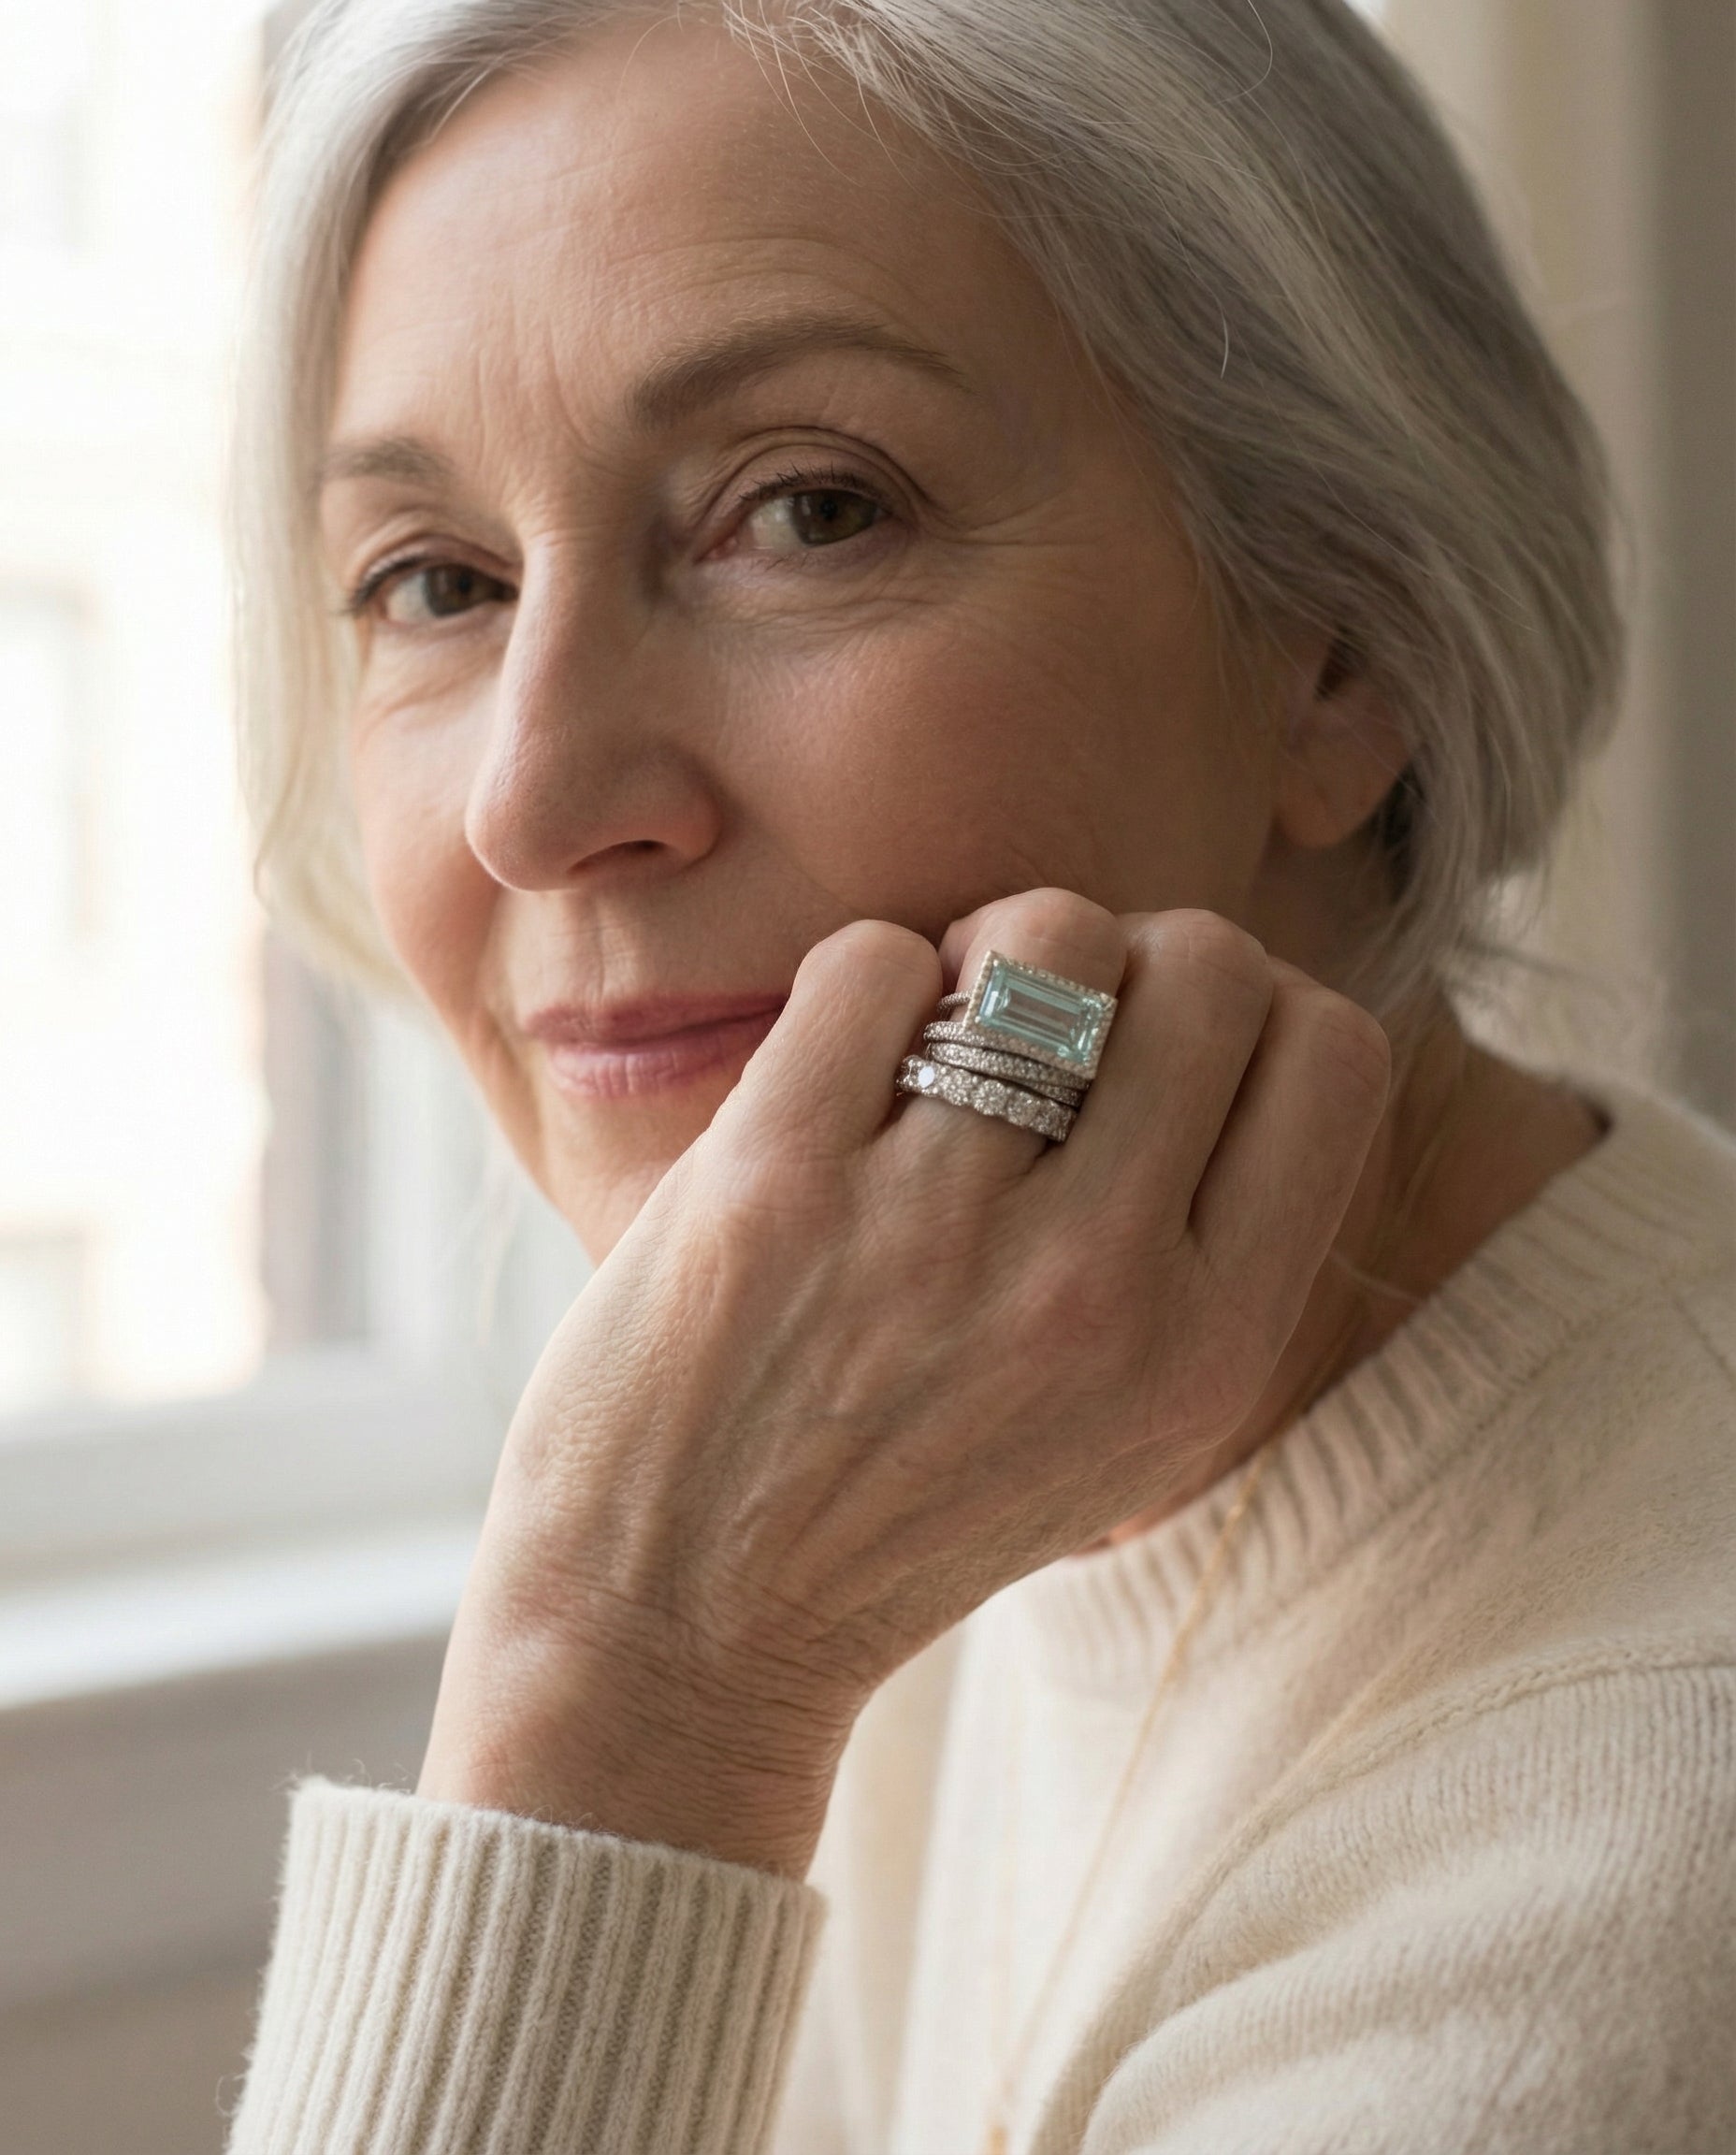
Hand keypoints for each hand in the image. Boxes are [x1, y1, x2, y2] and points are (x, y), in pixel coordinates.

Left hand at [418, 892, 1390, 1874]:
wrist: (678, 1632)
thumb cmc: (903, 1511)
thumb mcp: (1122, 1434)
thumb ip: (1205, 1245)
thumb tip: (1242, 1005)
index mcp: (1208, 1354)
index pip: (1334, 1055)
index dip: (1261, 1006)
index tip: (1167, 1042)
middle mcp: (1095, 1292)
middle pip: (1208, 963)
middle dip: (1131, 957)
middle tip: (1041, 1027)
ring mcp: (934, 1232)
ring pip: (1049, 932)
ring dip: (992, 950)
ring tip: (937, 1035)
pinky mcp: (775, 1183)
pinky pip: (873, 957)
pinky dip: (863, 982)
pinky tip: (836, 1074)